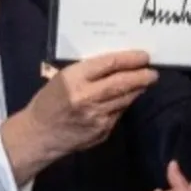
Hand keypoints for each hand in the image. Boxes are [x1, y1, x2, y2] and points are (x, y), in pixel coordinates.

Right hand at [15, 51, 158, 157]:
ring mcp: (95, 117)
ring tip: (145, 82)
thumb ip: (89, 71)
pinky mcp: (101, 131)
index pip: (110, 64)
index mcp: (74, 78)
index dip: (130, 59)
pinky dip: (124, 104)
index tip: (144, 56)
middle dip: (141, 76)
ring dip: (137, 90)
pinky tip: (126, 99)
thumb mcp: (64, 77)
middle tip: (153, 72)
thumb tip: (119, 64)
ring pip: (125, 99)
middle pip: (122, 83)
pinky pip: (119, 114)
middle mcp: (86, 97)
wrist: (38, 135)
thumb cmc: (50, 100)